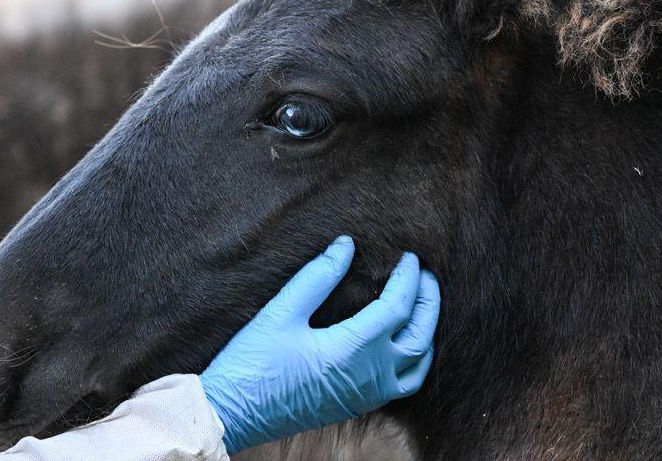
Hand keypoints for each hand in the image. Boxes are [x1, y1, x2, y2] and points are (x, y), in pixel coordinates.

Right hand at [199, 236, 439, 451]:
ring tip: (420, 306)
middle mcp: (369, 376)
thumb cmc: (252, 363)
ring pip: (419, 365)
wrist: (233, 414)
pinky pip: (405, 384)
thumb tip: (346, 245)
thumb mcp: (281, 312)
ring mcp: (367, 395)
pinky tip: (402, 343)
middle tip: (424, 275)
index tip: (409, 256)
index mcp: (353, 350)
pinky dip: (416, 360)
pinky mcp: (358, 406)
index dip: (409, 278)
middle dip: (429, 302)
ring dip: (427, 332)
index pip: (398, 307)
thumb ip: (317, 277)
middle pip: (420, 336)